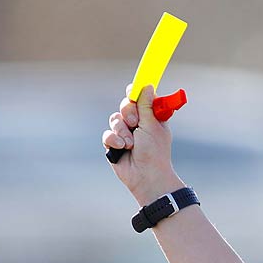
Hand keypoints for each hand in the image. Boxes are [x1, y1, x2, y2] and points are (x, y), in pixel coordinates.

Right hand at [104, 85, 184, 205]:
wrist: (146, 176)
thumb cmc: (155, 152)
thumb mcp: (152, 125)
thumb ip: (146, 105)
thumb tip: (147, 85)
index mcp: (150, 117)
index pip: (140, 98)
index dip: (135, 93)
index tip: (132, 92)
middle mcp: (137, 124)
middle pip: (125, 105)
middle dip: (128, 112)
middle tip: (134, 122)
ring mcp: (124, 134)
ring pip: (114, 119)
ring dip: (122, 130)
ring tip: (130, 143)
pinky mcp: (114, 145)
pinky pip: (107, 134)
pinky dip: (114, 140)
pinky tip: (122, 148)